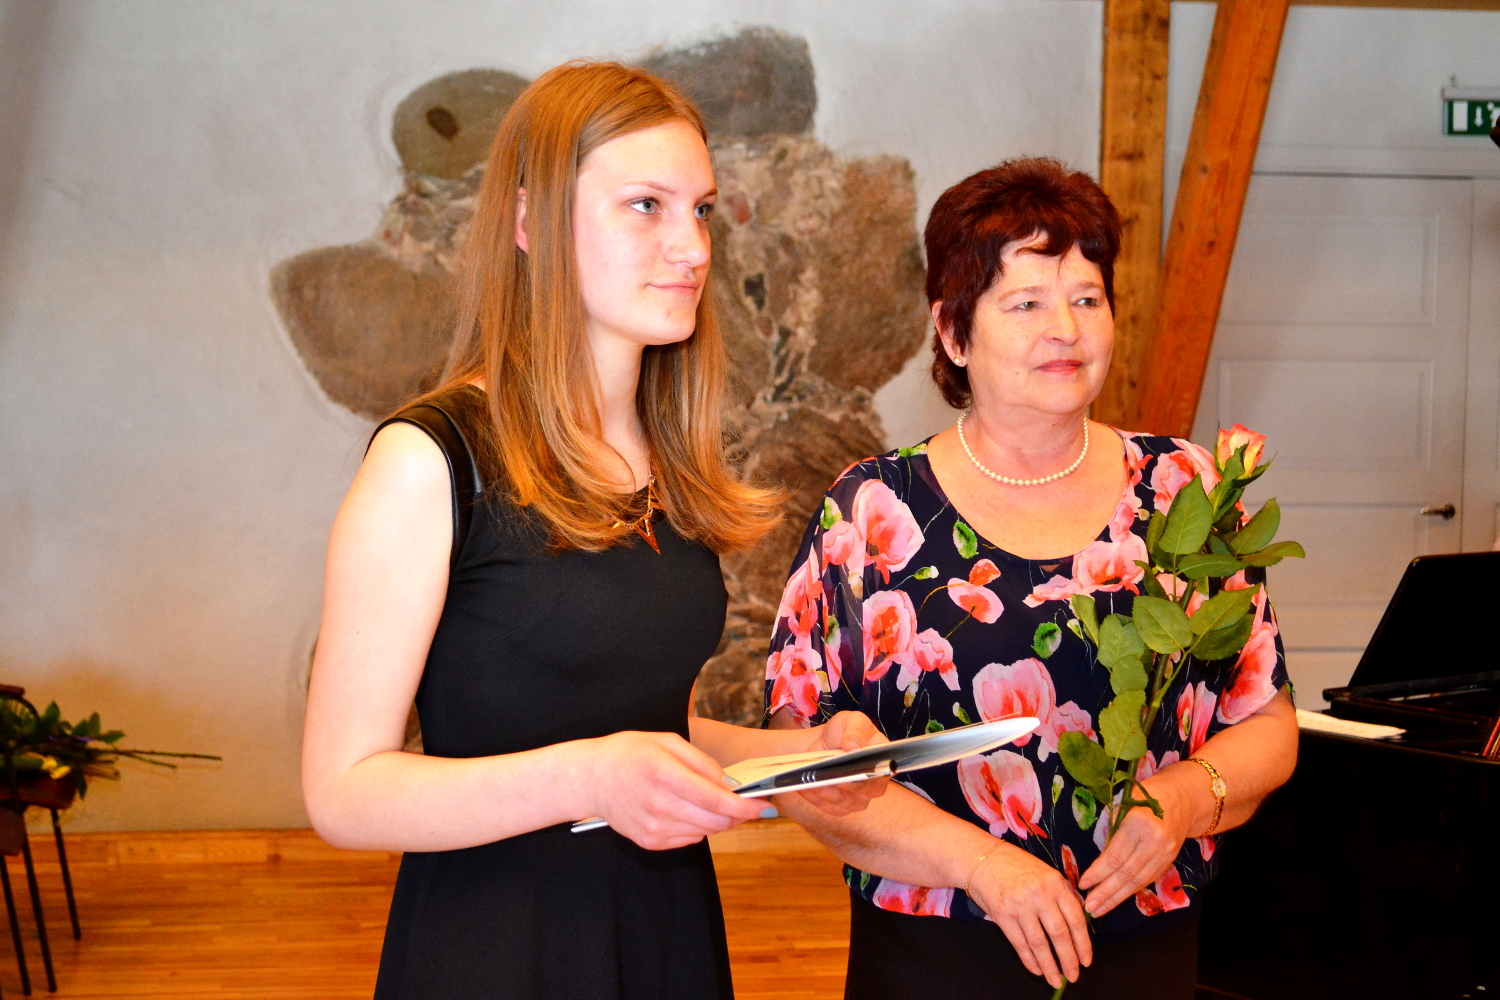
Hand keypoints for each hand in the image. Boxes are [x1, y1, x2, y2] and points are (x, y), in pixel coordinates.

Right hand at [584, 731, 765, 850]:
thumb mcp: (667, 742)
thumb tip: (728, 784)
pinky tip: (684, 810)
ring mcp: (654, 828)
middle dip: (737, 814)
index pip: (716, 800)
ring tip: (706, 801)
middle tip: (745, 804)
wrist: (590, 779)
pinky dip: (697, 826)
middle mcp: (659, 805)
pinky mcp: (650, 842)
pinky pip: (689, 839)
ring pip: (705, 832)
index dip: (745, 806)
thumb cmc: (629, 753)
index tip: (764, 806)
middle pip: (716, 821)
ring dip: (717, 820)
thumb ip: (701, 762)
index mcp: (665, 774)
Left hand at [789, 711, 891, 816]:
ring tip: (809, 779)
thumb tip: (854, 746)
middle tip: (826, 775)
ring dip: (825, 791)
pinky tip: (804, 786)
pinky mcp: (841, 806)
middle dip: (844, 784)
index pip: (881, 773)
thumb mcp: (851, 720)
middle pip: (864, 791)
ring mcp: (859, 798)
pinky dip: (816, 798)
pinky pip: (830, 807)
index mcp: (883, 761)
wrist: (824, 743)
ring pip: (844, 801)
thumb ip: (856, 730)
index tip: (850, 769)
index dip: (868, 774)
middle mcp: (875, 783)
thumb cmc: (842, 731)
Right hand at [966, 841, 1091, 989]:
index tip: (1086, 961)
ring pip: (1040, 943)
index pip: (1075, 919)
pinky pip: (1019, 943)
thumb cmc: (1014, 865)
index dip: (1083, 944)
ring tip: (1055, 979)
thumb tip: (1075, 926)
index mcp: (1055, 883)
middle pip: (1060, 934)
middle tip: (1073, 975)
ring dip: (1049, 965)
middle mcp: (1040, 894)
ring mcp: (1020, 905)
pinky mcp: (1003, 914)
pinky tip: (1036, 969)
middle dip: (1068, 959)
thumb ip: (1059, 896)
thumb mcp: (1044, 873)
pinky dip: (1029, 959)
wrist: (981, 858)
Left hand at [1077, 776, 1191, 917]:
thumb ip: (1112, 827)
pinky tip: (1116, 900)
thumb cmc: (1146, 795)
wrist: (1183, 799)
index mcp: (1139, 824)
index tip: (1083, 884)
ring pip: (1138, 881)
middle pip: (1127, 874)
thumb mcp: (1124, 802)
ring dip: (1117, 898)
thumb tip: (1096, 857)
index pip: (1116, 855)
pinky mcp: (1169, 862)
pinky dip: (1130, 892)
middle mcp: (1154, 843)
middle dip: (1106, 893)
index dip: (1098, 872)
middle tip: (1088, 908)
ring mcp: (1164, 855)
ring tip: (1099, 910)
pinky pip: (1147, 880)